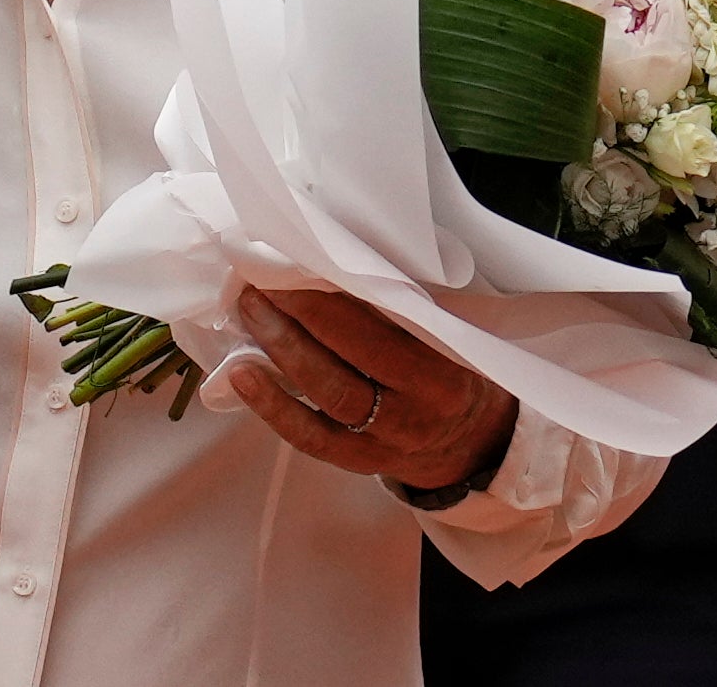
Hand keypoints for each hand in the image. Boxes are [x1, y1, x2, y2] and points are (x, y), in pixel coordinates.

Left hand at [227, 287, 518, 493]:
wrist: (475, 443)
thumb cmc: (454, 370)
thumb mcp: (450, 336)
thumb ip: (408, 306)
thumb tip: (341, 255)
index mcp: (443, 369)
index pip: (386, 329)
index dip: (337, 299)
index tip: (299, 260)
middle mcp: (415, 408)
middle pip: (352, 362)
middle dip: (301, 317)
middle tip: (261, 280)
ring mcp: (387, 440)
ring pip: (329, 396)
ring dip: (283, 350)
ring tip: (249, 312)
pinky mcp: (360, 462)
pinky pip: (312, 437)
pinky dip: (273, 406)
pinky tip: (242, 374)